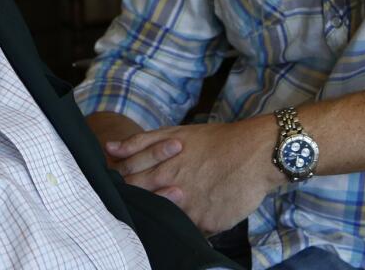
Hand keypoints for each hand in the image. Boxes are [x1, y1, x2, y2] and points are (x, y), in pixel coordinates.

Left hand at [105, 116, 280, 233]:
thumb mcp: (177, 133)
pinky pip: (191, 231)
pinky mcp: (207, 223)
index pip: (129, 182)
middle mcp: (173, 188)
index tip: (125, 187)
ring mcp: (190, 208)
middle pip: (144, 202)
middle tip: (149, 198)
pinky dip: (189, 226)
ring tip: (179, 204)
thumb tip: (108, 148)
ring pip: (166, 220)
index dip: (123, 185)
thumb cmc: (217, 141)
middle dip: (140, 202)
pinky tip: (196, 217)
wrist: (257, 153)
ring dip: (164, 217)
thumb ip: (141, 142)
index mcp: (162, 166)